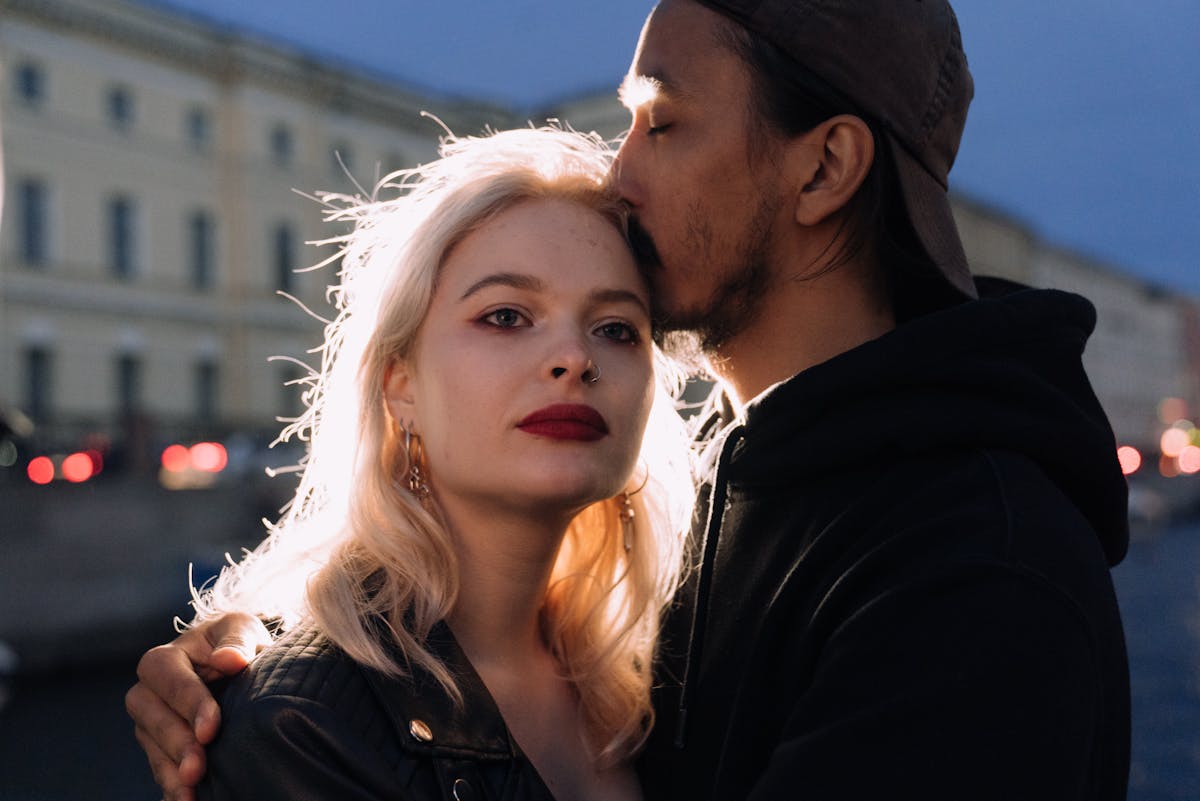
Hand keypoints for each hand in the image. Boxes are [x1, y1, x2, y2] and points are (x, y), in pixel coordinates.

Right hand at [125, 613, 271, 800]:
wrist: (239, 663)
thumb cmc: (238, 642)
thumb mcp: (242, 629)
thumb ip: (237, 641)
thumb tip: (229, 659)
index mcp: (167, 658)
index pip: (167, 678)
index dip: (188, 703)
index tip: (211, 729)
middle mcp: (150, 692)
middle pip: (150, 718)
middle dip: (175, 744)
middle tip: (197, 768)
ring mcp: (152, 723)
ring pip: (152, 749)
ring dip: (171, 772)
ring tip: (191, 793)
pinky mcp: (162, 749)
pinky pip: (162, 769)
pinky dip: (172, 787)